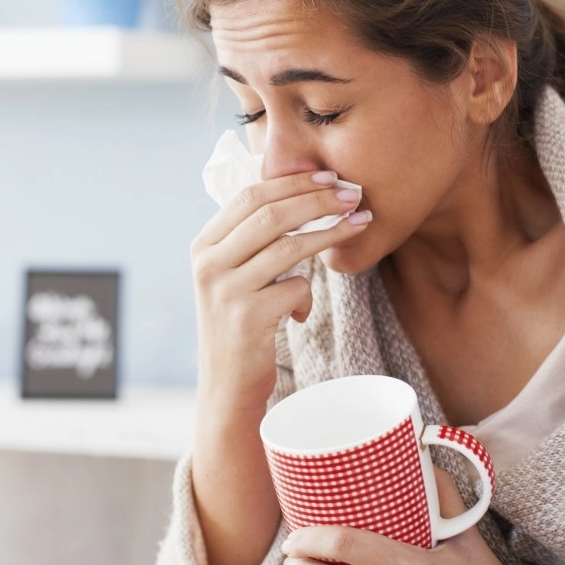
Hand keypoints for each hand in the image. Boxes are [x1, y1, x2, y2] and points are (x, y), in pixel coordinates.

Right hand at [190, 170, 368, 413]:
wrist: (226, 387)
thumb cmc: (241, 325)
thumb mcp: (235, 278)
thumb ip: (253, 241)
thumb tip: (303, 195)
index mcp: (203, 245)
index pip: (250, 196)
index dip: (293, 183)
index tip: (329, 176)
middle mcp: (208, 263)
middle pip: (271, 214)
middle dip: (318, 200)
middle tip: (353, 195)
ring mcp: (226, 289)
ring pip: (289, 246)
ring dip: (331, 233)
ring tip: (360, 224)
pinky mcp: (247, 316)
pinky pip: (296, 288)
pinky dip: (307, 297)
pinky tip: (300, 314)